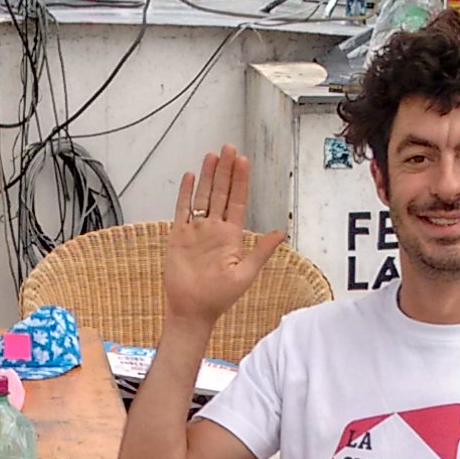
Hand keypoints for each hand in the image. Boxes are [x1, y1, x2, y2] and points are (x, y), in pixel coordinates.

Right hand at [160, 146, 287, 340]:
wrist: (191, 311)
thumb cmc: (219, 298)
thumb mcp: (246, 274)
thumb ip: (261, 251)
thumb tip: (281, 232)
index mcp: (231, 236)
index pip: (237, 201)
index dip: (240, 181)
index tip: (243, 161)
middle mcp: (214, 229)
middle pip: (220, 192)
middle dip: (225, 170)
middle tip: (229, 148)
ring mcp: (196, 231)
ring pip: (202, 196)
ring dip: (207, 176)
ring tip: (212, 156)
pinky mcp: (178, 236)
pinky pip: (182, 210)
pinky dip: (186, 193)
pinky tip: (190, 177)